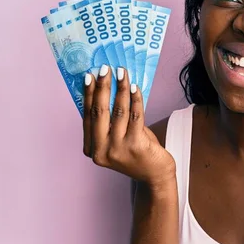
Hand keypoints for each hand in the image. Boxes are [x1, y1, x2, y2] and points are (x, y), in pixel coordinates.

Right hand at [82, 65, 175, 190]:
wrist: (155, 175)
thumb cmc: (136, 151)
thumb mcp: (117, 138)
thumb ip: (110, 121)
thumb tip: (106, 89)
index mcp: (92, 149)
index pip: (88, 116)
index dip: (89, 94)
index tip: (89, 76)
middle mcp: (101, 151)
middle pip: (99, 112)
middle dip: (102, 87)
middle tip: (105, 69)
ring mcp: (118, 150)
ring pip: (118, 112)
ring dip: (120, 89)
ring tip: (122, 73)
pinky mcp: (136, 146)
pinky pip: (135, 116)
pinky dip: (135, 99)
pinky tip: (135, 87)